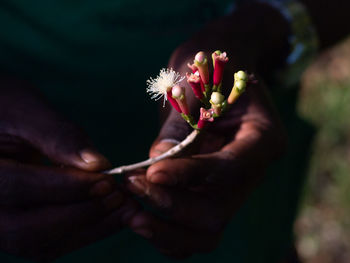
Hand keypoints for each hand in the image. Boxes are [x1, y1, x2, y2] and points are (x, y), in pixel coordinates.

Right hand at [0, 78, 138, 260]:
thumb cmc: (5, 108)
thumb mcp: (26, 111)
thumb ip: (59, 136)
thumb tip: (98, 164)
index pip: (18, 187)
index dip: (67, 187)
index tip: (107, 180)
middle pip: (28, 228)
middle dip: (82, 213)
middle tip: (120, 197)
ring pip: (41, 243)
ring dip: (89, 228)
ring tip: (125, 209)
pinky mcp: (18, 227)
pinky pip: (49, 242)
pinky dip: (84, 231)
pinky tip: (112, 215)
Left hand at [125, 78, 285, 257]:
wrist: (222, 71)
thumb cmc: (210, 69)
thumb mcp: (195, 85)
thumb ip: (179, 125)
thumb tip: (157, 161)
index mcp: (263, 138)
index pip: (231, 169)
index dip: (190, 175)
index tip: (151, 173)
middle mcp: (254, 170)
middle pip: (219, 211)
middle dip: (173, 207)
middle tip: (133, 190)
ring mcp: (235, 186)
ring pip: (208, 229)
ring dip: (167, 230)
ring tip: (131, 215)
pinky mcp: (215, 193)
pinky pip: (195, 226)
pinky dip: (168, 231)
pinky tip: (141, 217)